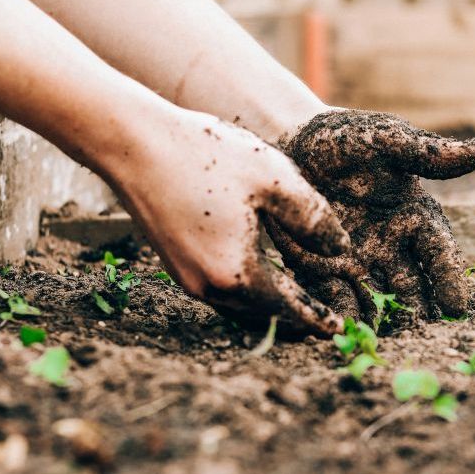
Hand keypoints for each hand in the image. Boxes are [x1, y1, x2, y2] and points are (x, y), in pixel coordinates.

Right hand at [110, 109, 349, 335]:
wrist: (133, 143)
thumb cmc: (206, 155)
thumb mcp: (274, 179)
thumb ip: (314, 218)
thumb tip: (341, 249)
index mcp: (237, 273)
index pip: (289, 307)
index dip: (317, 318)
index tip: (340, 330)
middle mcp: (209, 287)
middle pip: (264, 314)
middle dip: (296, 318)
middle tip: (324, 320)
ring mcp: (187, 278)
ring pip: (241, 305)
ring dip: (271, 306)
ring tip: (299, 302)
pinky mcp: (175, 264)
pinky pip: (221, 290)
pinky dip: (248, 291)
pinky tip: (261, 276)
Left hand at [267, 110, 474, 322]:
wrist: (292, 144)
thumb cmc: (345, 139)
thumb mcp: (384, 140)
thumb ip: (426, 153)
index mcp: (415, 218)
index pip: (439, 253)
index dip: (449, 279)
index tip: (457, 307)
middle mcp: (392, 247)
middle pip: (412, 287)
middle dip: (419, 313)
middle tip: (423, 337)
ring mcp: (359, 262)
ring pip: (378, 300)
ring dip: (384, 322)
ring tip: (387, 345)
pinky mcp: (324, 270)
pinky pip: (336, 298)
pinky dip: (342, 315)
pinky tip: (345, 333)